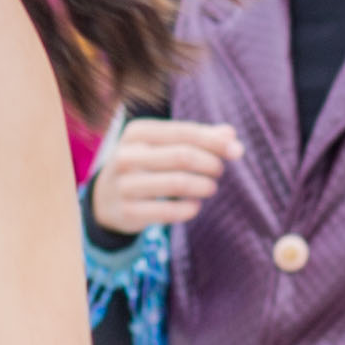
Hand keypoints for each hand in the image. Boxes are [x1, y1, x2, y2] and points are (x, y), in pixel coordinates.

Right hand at [89, 118, 236, 238]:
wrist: (106, 199)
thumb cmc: (145, 165)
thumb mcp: (164, 145)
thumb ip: (198, 138)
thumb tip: (231, 134)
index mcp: (137, 132)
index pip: (184, 132)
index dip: (214, 141)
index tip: (237, 150)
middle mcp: (126, 155)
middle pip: (182, 156)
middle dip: (210, 163)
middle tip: (220, 171)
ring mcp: (124, 184)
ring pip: (177, 183)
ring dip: (203, 186)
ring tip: (210, 187)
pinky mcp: (127, 211)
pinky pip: (168, 211)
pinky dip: (189, 209)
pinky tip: (195, 206)